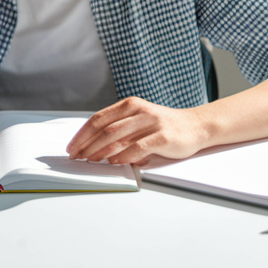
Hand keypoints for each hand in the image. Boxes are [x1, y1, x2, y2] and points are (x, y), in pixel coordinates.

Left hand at [66, 97, 207, 165]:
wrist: (196, 126)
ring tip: (90, 160)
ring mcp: (152, 123)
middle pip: (105, 129)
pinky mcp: (163, 137)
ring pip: (118, 137)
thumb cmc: (164, 126)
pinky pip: (138, 147)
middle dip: (87, 144)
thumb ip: (119, 129)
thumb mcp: (139, 120)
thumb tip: (92, 146)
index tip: (72, 147)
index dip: (82, 134)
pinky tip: (114, 162)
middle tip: (77, 157)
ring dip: (100, 151)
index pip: (99, 118)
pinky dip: (123, 156)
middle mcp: (139, 111)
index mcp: (130, 105)